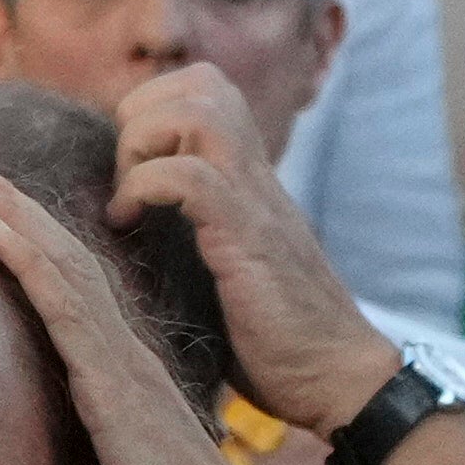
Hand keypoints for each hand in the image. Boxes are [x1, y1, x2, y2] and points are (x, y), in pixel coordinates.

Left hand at [0, 149, 300, 464]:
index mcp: (119, 370)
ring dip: (2, 206)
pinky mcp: (114, 382)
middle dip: (3, 198)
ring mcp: (120, 360)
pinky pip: (63, 303)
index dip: (24, 235)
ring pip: (56, 260)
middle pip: (57, 252)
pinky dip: (25, 255)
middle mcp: (121, 350)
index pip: (65, 283)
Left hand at [115, 60, 395, 422]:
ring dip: (144, 141)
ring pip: (200, 109)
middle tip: (124, 178)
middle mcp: (258, 179)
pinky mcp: (249, 240)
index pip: (207, 89)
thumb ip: (198, 232)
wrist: (339, 382)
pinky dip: (144, 187)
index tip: (127, 168)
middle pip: (203, 82)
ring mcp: (257, 204)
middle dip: (143, 112)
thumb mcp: (229, 267)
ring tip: (128, 198)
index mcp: (251, 181)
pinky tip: (128, 225)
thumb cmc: (280, 341)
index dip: (154, 109)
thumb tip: (133, 229)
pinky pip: (191, 176)